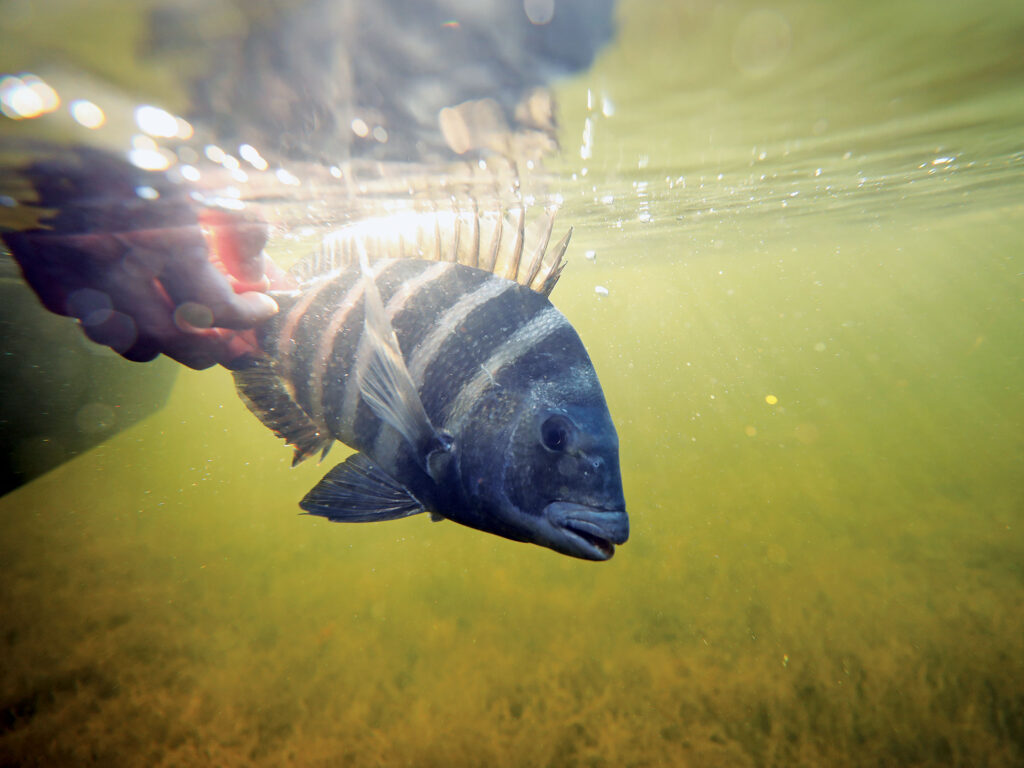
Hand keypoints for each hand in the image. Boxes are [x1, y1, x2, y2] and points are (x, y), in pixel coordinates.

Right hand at [2, 148, 279, 369]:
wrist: (49, 122)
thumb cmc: (137, 146)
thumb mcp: (202, 176)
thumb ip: (238, 229)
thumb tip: (255, 276)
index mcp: (163, 236)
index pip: (214, 306)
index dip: (246, 315)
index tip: (263, 306)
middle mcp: (116, 264)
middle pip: (173, 337)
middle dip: (210, 346)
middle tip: (230, 341)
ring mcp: (75, 273)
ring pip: (127, 340)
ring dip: (161, 343)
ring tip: (181, 328)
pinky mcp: (44, 272)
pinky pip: (84, 318)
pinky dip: (112, 320)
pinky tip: (128, 303)